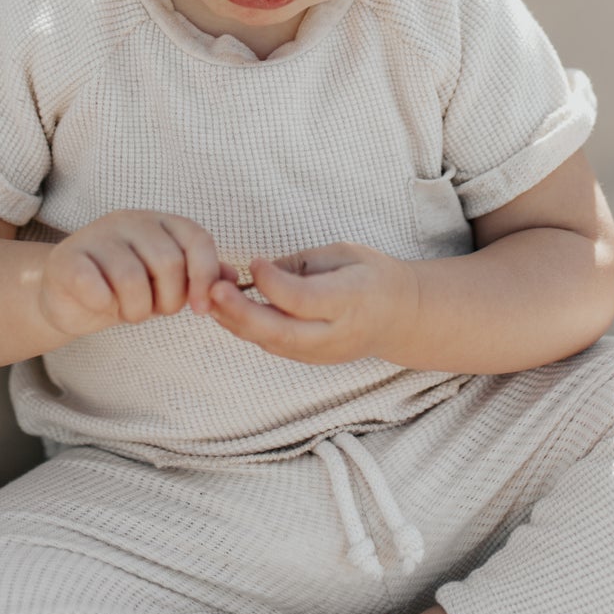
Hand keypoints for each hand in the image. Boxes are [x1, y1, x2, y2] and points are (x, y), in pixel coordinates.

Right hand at [39, 212, 241, 343]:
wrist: (67, 295)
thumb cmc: (123, 286)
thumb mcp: (165, 281)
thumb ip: (199, 276)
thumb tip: (234, 279)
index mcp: (160, 221)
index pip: (197, 239)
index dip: (204, 276)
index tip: (200, 309)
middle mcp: (130, 220)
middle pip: (168, 262)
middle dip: (168, 300)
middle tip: (154, 310)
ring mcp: (96, 235)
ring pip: (132, 279)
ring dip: (136, 309)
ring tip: (129, 310)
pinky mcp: (67, 259)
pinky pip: (95, 286)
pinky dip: (103, 304)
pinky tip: (100, 304)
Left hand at [190, 243, 420, 366]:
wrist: (401, 317)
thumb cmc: (372, 276)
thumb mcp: (345, 254)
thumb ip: (303, 264)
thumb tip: (260, 272)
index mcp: (351, 300)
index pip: (303, 299)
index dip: (273, 282)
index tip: (253, 261)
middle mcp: (335, 333)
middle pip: (281, 331)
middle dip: (242, 312)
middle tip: (214, 289)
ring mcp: (322, 352)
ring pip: (271, 343)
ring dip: (236, 321)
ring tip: (211, 295)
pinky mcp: (309, 359)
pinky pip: (272, 346)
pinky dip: (246, 329)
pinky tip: (227, 309)